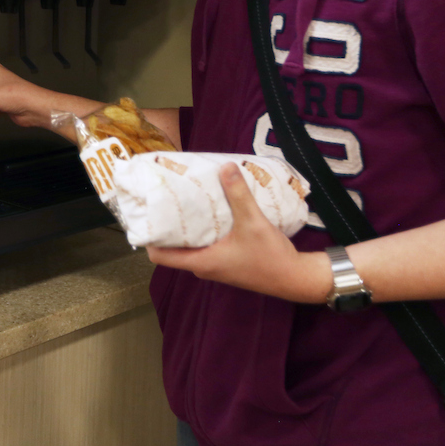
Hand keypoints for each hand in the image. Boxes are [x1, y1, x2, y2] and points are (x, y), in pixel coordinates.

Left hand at [145, 163, 329, 303]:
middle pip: (173, 247)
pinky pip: (206, 245)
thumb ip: (239, 194)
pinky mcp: (227, 262)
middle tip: (167, 198)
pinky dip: (204, 230)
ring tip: (187, 199)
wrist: (296, 279)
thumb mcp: (253, 222)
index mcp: (201, 261)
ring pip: (191, 245)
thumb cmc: (270, 257)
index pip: (159, 256)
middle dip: (169, 224)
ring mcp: (215, 265)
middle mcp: (203, 266)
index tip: (148, 214)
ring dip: (187, 226)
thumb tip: (226, 166)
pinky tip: (212, 210)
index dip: (149, 237)